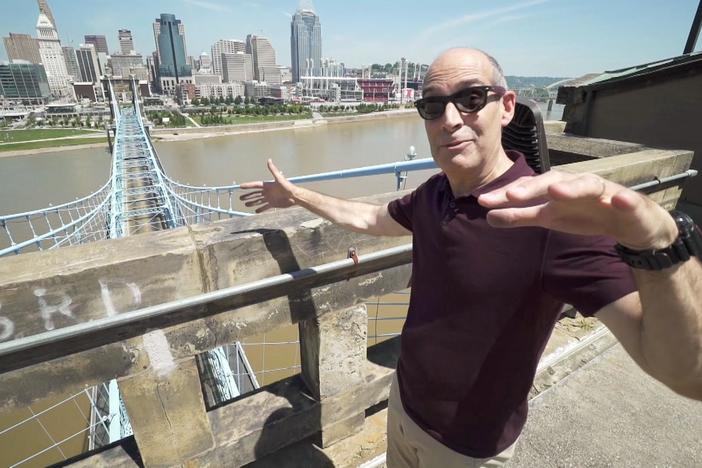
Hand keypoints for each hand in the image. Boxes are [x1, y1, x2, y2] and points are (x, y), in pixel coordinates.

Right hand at [239, 159, 296, 212]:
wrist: (294, 196)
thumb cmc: (287, 186)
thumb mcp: (279, 178)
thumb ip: (273, 170)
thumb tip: (269, 160)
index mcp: (267, 185)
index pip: (255, 185)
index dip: (248, 186)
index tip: (241, 186)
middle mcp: (267, 192)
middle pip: (255, 194)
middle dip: (248, 196)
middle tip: (240, 198)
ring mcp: (270, 198)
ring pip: (258, 201)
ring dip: (252, 203)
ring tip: (246, 205)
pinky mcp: (273, 204)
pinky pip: (265, 207)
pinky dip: (260, 209)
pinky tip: (256, 211)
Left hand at [477, 170, 677, 249]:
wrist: (629, 223)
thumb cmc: (584, 214)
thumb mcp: (549, 218)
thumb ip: (520, 216)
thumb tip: (489, 216)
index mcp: (556, 189)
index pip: (527, 187)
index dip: (505, 195)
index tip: (482, 201)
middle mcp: (576, 185)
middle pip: (553, 181)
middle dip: (532, 187)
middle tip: (511, 195)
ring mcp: (604, 192)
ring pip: (587, 185)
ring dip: (572, 187)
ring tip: (556, 192)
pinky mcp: (629, 203)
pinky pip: (627, 200)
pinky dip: (623, 199)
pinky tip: (618, 201)